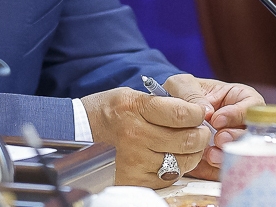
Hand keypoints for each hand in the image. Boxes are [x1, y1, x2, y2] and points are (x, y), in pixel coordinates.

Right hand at [81, 86, 211, 187]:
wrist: (74, 135)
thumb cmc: (104, 111)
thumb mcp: (129, 96)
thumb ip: (159, 103)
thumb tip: (192, 110)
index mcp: (135, 108)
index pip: (181, 114)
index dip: (198, 113)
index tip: (201, 112)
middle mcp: (135, 135)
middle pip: (187, 140)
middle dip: (201, 134)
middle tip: (201, 130)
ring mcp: (135, 160)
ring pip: (182, 162)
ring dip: (192, 153)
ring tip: (189, 145)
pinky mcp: (134, 179)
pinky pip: (168, 177)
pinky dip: (176, 168)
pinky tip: (173, 158)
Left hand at [162, 75, 263, 178]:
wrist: (168, 113)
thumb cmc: (181, 92)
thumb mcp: (183, 85)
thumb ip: (193, 95)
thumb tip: (208, 112)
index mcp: (240, 98)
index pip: (252, 106)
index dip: (237, 114)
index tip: (217, 120)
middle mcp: (241, 123)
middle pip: (250, 134)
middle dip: (234, 138)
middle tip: (218, 139)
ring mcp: (232, 145)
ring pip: (240, 155)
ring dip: (226, 156)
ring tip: (210, 154)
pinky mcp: (220, 162)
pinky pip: (222, 170)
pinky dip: (212, 169)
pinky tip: (200, 164)